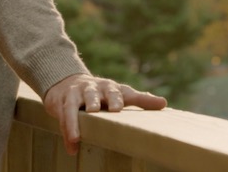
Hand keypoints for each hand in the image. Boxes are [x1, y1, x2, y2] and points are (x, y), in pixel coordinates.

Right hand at [42, 73, 167, 154]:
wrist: (67, 82)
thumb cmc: (100, 93)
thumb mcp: (120, 93)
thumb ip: (140, 99)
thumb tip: (164, 104)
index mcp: (111, 88)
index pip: (121, 92)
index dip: (127, 98)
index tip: (133, 106)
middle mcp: (94, 89)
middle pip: (97, 94)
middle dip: (100, 101)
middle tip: (106, 110)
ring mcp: (77, 94)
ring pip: (75, 105)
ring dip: (75, 121)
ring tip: (77, 137)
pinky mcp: (63, 101)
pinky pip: (65, 117)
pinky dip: (67, 132)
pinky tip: (72, 146)